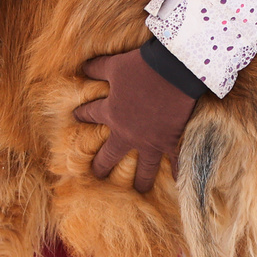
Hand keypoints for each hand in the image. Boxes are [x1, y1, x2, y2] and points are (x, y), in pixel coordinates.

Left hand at [73, 47, 197, 192]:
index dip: (83, 114)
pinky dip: (179, 173)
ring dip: (141, 181)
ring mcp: (150, 141)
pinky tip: (179, 185)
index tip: (78, 116)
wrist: (173, 71)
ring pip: (143, 168)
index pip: (91, 114)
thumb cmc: (141, 67)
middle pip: (110, 154)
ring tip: (139, 191)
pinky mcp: (171, 142)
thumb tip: (83, 67)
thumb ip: (97, 68)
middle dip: (101, 165)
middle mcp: (127, 133)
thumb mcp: (114, 65)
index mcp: (111, 113)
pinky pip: (175, 162)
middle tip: (96, 175)